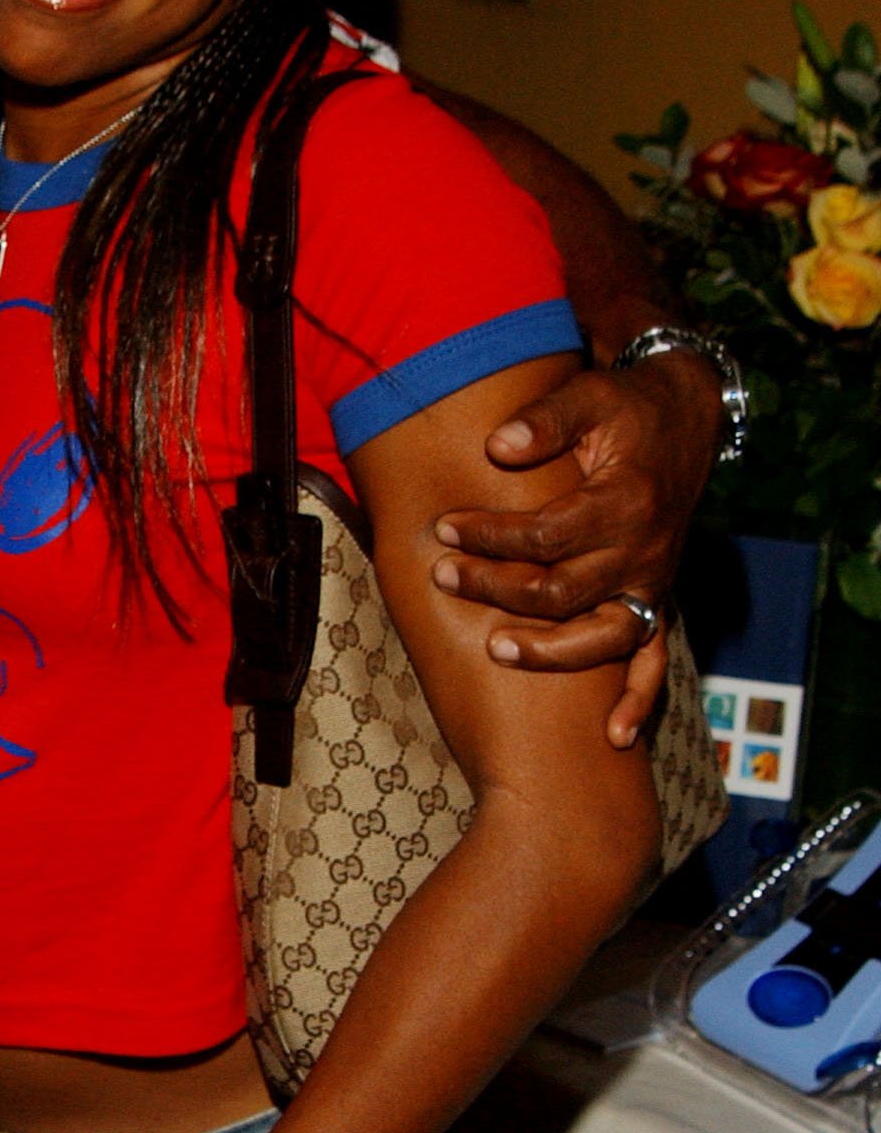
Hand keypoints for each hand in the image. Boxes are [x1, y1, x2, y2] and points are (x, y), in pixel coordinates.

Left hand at [432, 349, 719, 747]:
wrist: (687, 420)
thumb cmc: (628, 408)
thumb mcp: (591, 395)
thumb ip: (546, 420)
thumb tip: (497, 446)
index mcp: (626, 501)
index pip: (548, 534)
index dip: (492, 535)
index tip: (445, 527)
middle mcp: (644, 551)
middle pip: (563, 590)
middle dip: (498, 589)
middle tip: (444, 575)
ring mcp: (652, 583)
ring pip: (602, 636)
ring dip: (550, 651)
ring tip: (497, 649)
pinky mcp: (658, 599)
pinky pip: (655, 660)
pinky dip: (640, 701)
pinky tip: (614, 736)